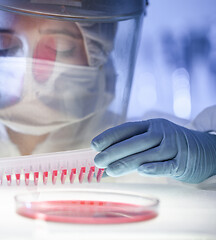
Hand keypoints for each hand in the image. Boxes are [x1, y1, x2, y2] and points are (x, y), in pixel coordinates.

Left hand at [91, 118, 215, 182]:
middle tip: (97, 161)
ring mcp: (174, 146)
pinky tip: (141, 171)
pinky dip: (154, 168)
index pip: (127, 129)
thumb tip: (103, 164)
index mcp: (151, 125)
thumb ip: (130, 149)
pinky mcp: (184, 161)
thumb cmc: (170, 146)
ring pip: (147, 155)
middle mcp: (162, 132)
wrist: (207, 150)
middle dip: (113, 152)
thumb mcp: (152, 140)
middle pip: (134, 142)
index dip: (109, 136)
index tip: (93, 145)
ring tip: (110, 171)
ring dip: (127, 163)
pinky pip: (167, 165)